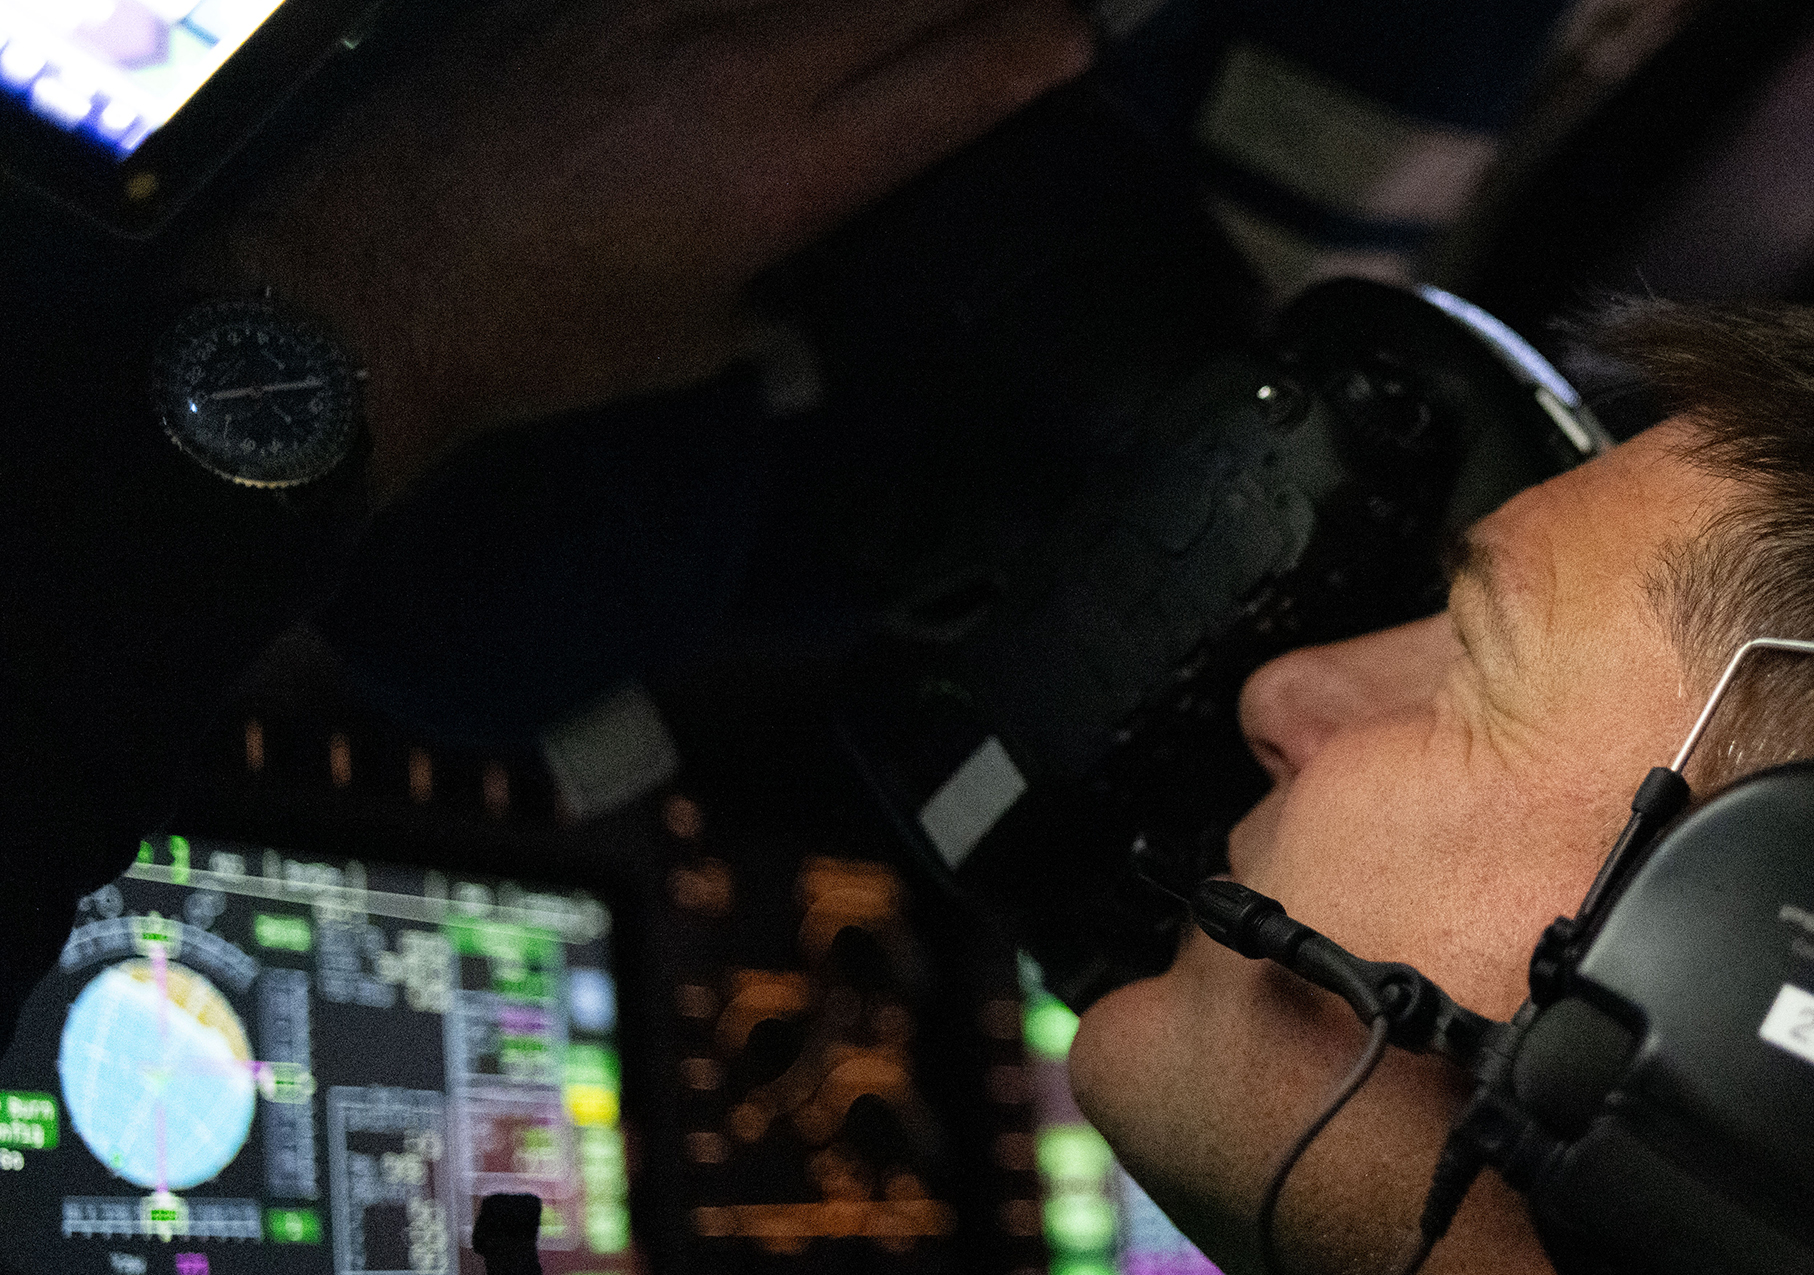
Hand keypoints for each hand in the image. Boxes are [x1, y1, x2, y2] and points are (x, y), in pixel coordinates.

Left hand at [185, 0, 1092, 501]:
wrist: (372, 279)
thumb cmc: (542, 338)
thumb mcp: (693, 342)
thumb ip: (774, 312)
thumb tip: (806, 328)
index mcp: (787, 169)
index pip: (954, 78)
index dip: (1035, 47)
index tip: (1079, 36)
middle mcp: (740, 65)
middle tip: (1033, 8)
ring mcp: (659, 9)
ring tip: (914, 17)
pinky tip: (785, 18)